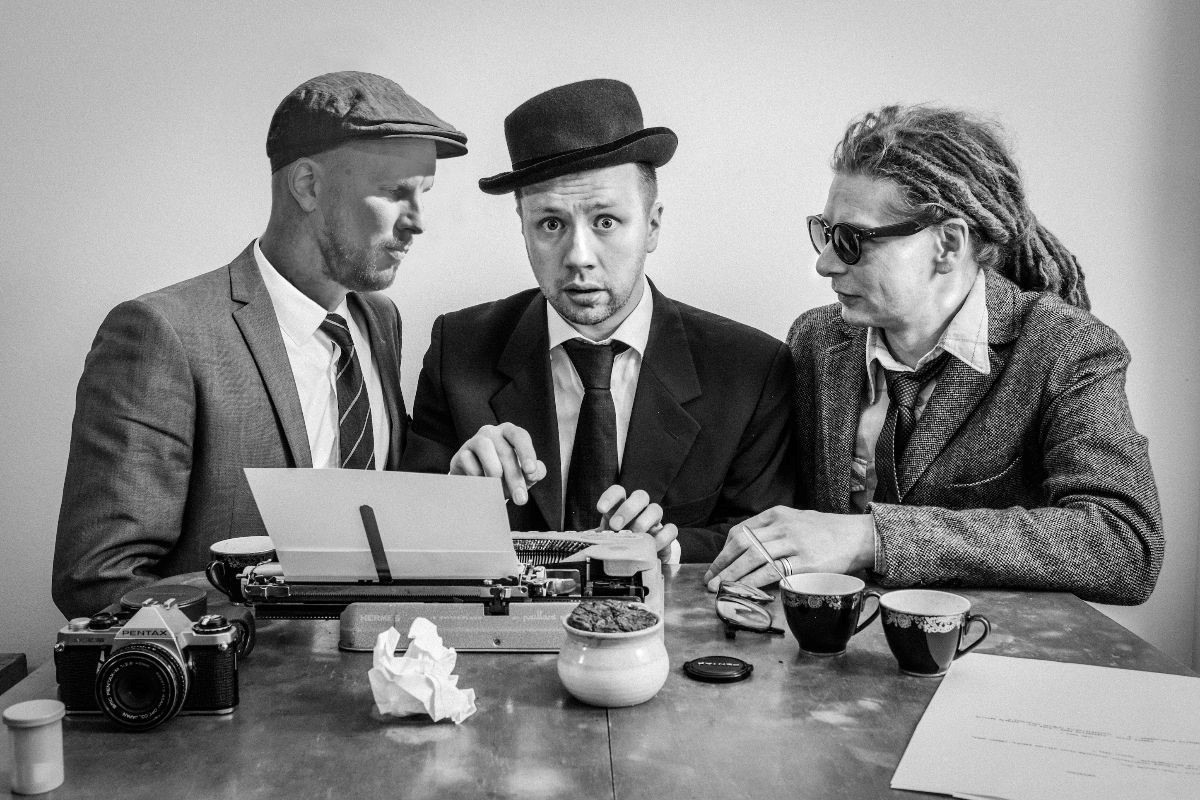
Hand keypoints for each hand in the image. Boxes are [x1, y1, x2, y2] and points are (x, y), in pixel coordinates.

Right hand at [449, 423, 546, 505]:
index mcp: (510, 432)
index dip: (527, 453)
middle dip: (515, 478)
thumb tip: (537, 472)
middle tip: (520, 499)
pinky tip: (483, 487)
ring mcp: (474, 441)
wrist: (478, 482)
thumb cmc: (506, 473)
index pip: (520, 436)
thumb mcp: (523, 473)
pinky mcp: (461, 454)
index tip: (531, 471)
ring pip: (486, 450)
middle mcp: (492, 432)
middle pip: (505, 452)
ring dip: (495, 475)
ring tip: (499, 491)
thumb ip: (535, 472)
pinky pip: (471, 466)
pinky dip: (480, 480)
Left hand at [594, 485, 678, 561]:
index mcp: (621, 506)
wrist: (635, 558)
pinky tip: (652, 545)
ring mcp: (654, 520)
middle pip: (640, 496)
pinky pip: (671, 529)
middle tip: (616, 526)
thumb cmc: (618, 543)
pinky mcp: (665, 534)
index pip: (618, 492)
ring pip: (656, 509)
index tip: (600, 509)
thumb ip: (598, 536)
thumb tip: (581, 542)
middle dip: (628, 509)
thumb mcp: (605, 538)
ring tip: (634, 536)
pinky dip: (663, 536)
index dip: (610, 497)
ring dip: (644, 521)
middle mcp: (640, 509)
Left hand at [701, 506, 875, 591]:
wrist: (857, 536)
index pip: (740, 532)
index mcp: (776, 514)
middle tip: (710, 581)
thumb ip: (771, 530)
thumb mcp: (795, 519)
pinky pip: (773, 573)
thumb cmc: (825, 531)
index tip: (715, 567)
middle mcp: (782, 526)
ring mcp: (794, 544)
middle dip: (723, 566)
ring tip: (721, 589)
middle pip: (742, 546)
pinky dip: (755, 583)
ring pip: (754, 559)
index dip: (724, 552)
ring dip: (734, 577)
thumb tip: (744, 549)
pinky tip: (745, 591)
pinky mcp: (805, 563)